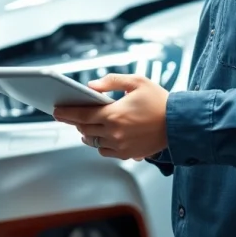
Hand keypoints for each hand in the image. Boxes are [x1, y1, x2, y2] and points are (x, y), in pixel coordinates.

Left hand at [52, 74, 168, 160]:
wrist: (180, 123)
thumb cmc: (159, 100)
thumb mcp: (136, 82)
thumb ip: (111, 81)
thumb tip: (91, 86)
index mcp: (114, 114)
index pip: (82, 114)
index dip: (66, 113)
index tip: (56, 111)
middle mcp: (115, 133)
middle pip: (85, 129)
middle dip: (74, 122)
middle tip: (68, 116)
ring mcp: (121, 146)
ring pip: (94, 142)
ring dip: (87, 134)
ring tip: (85, 125)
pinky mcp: (129, 154)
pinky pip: (106, 152)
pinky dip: (101, 144)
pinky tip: (103, 135)